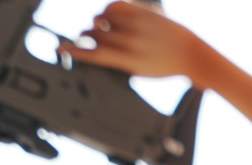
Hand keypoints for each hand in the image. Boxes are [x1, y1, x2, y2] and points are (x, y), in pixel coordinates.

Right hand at [62, 1, 203, 79]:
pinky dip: (107, 10)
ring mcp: (136, 25)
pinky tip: (108, 16)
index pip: (93, 54)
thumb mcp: (138, 72)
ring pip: (101, 19)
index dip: (73, 51)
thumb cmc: (164, 66)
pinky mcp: (141, 12)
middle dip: (86, 37)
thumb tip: (93, 49)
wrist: (190, 54)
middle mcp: (130, 42)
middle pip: (94, 36)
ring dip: (96, 23)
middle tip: (86, 38)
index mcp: (127, 61)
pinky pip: (114, 6)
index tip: (61, 49)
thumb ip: (115, 62)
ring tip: (100, 28)